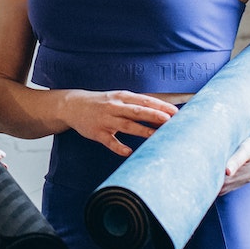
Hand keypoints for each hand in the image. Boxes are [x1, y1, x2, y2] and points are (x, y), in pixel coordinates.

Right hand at [63, 90, 177, 155]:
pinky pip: (109, 141)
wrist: (73, 105)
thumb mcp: (119, 98)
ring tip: (156, 136)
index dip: (160, 106)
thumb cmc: (102, 103)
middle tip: (170, 120)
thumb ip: (138, 104)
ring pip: (126, 125)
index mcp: (122, 97)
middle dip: (154, 115)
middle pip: (137, 111)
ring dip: (142, 130)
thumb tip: (163, 111)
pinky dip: (119, 146)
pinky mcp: (97, 133)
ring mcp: (106, 120)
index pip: (145, 100)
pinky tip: (128, 151)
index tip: (176, 112)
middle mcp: (115, 107)